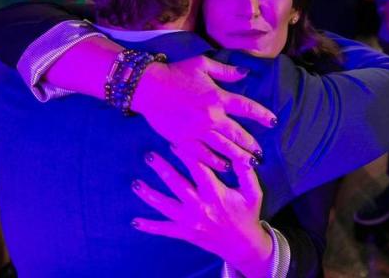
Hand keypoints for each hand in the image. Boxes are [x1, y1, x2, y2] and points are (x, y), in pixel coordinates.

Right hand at [132, 56, 276, 171]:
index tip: (273, 122)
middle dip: (251, 144)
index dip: (262, 115)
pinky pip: (203, 155)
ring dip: (238, 156)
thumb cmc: (176, 72)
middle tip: (261, 153)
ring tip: (250, 164)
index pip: (247, 108)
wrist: (149, 87)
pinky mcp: (184, 141)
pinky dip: (215, 162)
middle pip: (238, 134)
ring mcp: (198, 131)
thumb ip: (226, 71)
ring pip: (224, 148)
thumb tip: (246, 72)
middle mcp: (211, 117)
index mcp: (218, 98)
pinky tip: (225, 167)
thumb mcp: (203, 64)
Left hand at [133, 148, 272, 277]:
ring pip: (165, 206)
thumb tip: (241, 154)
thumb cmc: (247, 214)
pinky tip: (135, 221)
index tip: (174, 142)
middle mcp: (200, 206)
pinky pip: (164, 230)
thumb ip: (246, 173)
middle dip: (161, 169)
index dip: (186, 154)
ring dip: (149, 194)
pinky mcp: (185, 233)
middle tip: (148, 155)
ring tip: (135, 184)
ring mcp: (190, 221)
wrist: (242, 245)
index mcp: (216, 194)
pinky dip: (150, 226)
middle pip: (176, 184)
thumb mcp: (253, 193)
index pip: (198, 169)